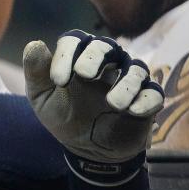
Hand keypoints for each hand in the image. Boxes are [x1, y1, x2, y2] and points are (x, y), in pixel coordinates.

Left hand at [23, 30, 163, 183]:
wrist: (87, 149)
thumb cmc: (63, 116)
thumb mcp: (43, 98)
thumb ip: (37, 72)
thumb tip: (34, 44)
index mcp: (79, 56)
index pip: (75, 40)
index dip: (66, 55)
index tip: (58, 81)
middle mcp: (107, 62)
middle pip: (106, 46)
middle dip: (95, 57)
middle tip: (84, 75)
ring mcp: (129, 79)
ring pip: (135, 68)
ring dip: (125, 83)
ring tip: (113, 103)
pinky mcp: (146, 100)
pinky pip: (154, 93)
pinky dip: (146, 100)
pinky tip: (134, 111)